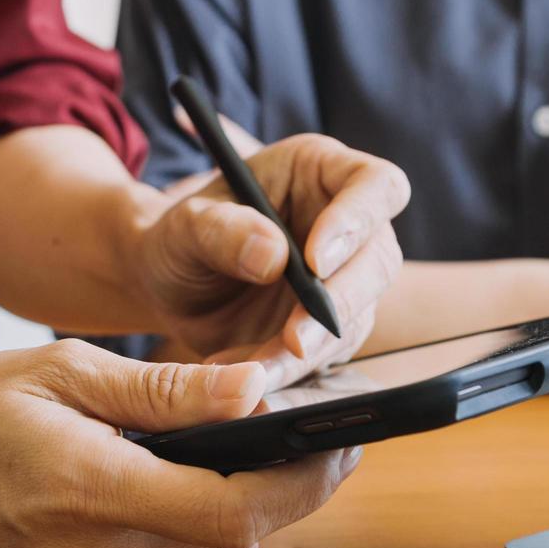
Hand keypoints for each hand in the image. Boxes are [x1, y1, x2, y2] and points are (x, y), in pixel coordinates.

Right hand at [0, 340, 360, 547]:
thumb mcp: (59, 373)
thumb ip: (165, 391)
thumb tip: (254, 388)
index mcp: (91, 496)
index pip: (237, 508)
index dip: (306, 478)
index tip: (340, 440)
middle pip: (239, 540)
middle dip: (283, 487)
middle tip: (304, 433)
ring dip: (236, 512)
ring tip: (228, 452)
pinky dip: (190, 538)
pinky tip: (170, 492)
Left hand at [135, 113, 409, 387]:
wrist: (169, 288)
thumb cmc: (181, 237)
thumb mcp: (186, 226)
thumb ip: (223, 231)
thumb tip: (275, 257)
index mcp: (321, 172)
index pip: (376, 186)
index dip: (358, 220)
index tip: (314, 262)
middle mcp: (346, 225)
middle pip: (379, 260)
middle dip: (340, 303)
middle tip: (293, 339)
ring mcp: (344, 280)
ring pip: (357, 318)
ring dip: (309, 350)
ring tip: (250, 368)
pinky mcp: (330, 328)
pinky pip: (327, 355)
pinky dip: (289, 371)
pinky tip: (246, 375)